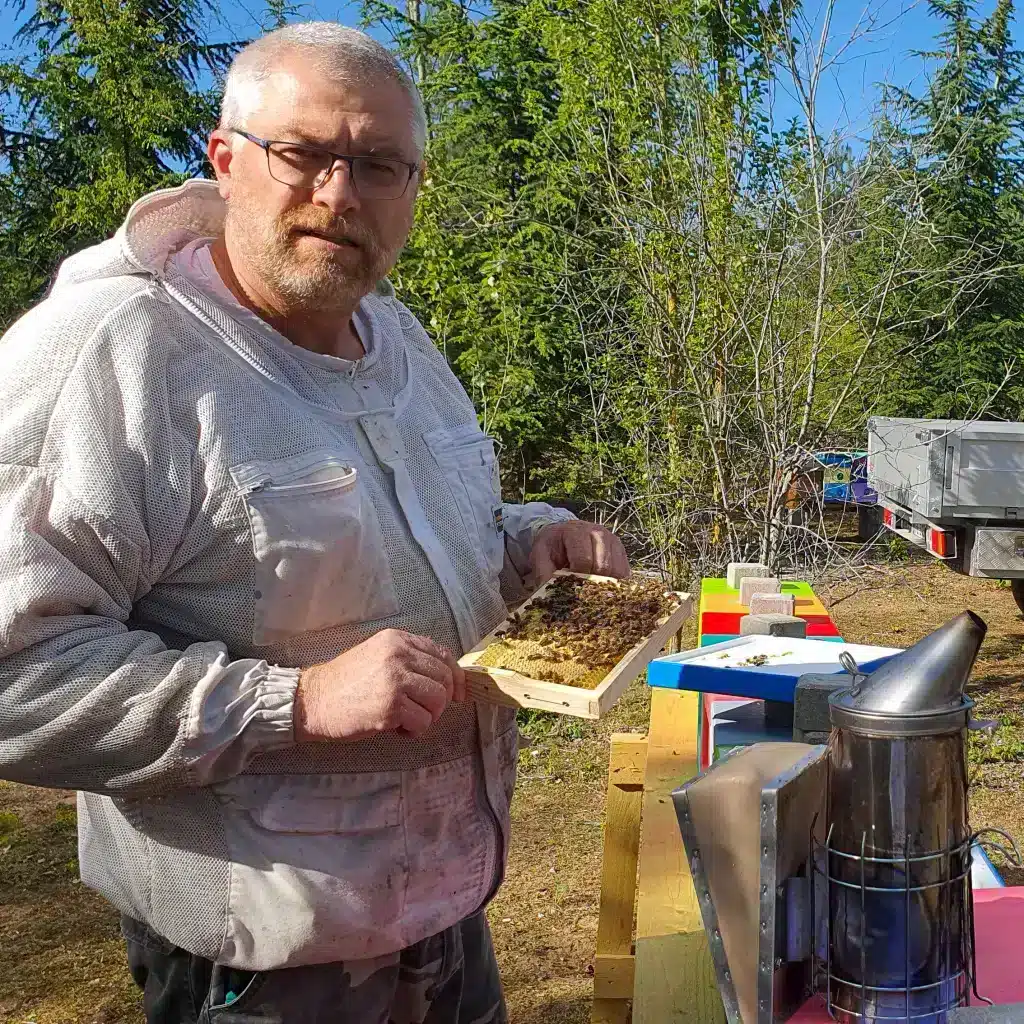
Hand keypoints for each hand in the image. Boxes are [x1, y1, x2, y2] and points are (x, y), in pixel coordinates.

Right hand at [294, 629, 466, 741]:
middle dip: (440, 701)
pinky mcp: (391, 705)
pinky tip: (396, 729)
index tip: (457, 694)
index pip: (443, 654)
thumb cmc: (345, 683)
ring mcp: (396, 679)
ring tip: (406, 720)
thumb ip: (409, 659)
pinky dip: (414, 731)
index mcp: (397, 639)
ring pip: (439, 701)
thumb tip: (446, 676)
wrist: (313, 701)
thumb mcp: (378, 656)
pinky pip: (423, 722)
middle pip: (445, 679)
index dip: (456, 677)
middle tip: (421, 712)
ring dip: (427, 717)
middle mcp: (399, 654)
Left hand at [528, 520, 629, 585]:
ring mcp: (613, 541)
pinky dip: (615, 584)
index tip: (569, 585)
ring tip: (590, 589)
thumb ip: (544, 574)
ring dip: (604, 584)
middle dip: (592, 583)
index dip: (577, 578)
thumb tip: (552, 597)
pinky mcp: (622, 552)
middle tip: (580, 591)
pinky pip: (625, 574)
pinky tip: (601, 586)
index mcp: (576, 531)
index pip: (584, 560)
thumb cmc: (552, 547)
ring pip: (617, 571)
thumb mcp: (540, 557)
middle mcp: (599, 532)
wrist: (562, 535)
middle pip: (603, 567)